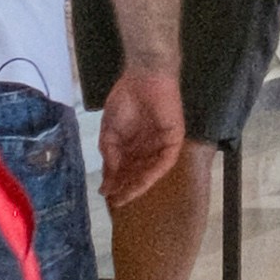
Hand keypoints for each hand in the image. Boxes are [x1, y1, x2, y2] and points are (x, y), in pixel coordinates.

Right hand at [93, 59, 184, 209]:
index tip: (105, 196)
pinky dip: (153, 173)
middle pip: (137, 174)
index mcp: (133, 146)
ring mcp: (161, 145)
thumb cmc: (125, 100)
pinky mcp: (174, 140)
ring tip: (126, 196)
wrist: (143, 77)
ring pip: (151, 171)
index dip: (116, 183)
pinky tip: (141, 182)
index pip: (125, 170)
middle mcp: (147, 149)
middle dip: (126, 188)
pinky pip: (165, 161)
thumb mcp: (109, 132)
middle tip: (116, 202)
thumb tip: (105, 182)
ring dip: (138, 185)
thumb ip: (109, 156)